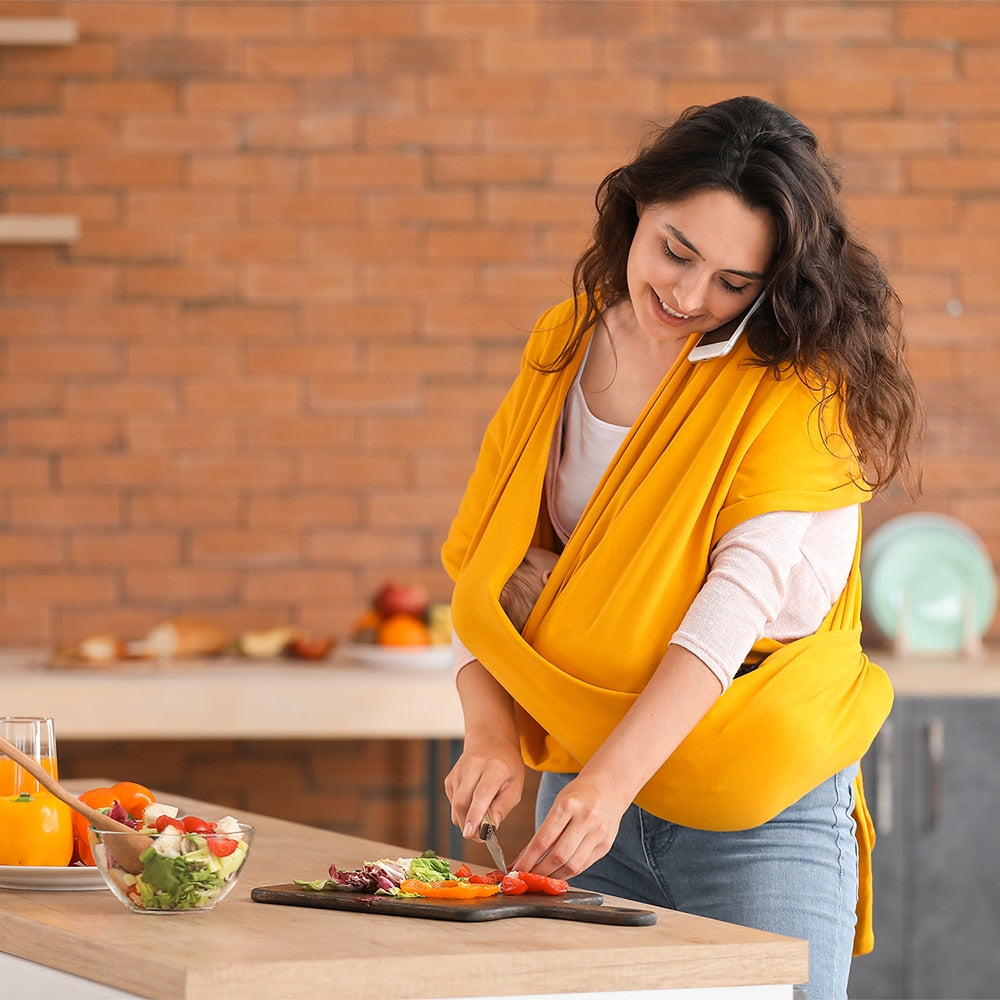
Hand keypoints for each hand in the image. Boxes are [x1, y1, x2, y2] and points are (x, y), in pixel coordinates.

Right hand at [444, 737, 523, 838]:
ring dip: (466, 820)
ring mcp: (458, 771)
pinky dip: (462, 811)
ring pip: (456, 806)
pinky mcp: (450, 778)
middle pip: (463, 802)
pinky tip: (474, 802)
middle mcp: (473, 766)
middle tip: (481, 837)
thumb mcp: (516, 785)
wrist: (490, 740)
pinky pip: (453, 803)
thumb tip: (490, 828)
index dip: (475, 815)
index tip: (470, 833)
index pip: (481, 793)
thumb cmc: (507, 765)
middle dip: (469, 825)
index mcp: (494, 767)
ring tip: (481, 818)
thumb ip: (504, 807)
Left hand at [511, 772, 627, 878]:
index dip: (528, 859)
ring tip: (540, 879)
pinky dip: (568, 873)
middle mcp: (585, 819)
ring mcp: (598, 833)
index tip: (516, 869)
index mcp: (568, 805)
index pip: (543, 840)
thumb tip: (525, 858)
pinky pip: (583, 866)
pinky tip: (557, 874)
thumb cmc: (579, 795)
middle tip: (526, 878)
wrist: (609, 787)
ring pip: (572, 866)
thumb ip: (545, 830)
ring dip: (553, 877)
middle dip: (538, 872)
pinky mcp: (606, 845)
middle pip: (558, 856)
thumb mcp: (558, 804)